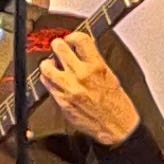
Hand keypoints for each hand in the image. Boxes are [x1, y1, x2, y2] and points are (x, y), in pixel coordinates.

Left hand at [41, 31, 138, 146]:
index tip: (70, 39)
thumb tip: (83, 53)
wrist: (116, 127)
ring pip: (46, 66)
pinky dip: (48, 80)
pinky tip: (53, 80)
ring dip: (48, 63)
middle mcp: (81, 75)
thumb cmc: (117, 105)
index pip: (80, 39)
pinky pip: (47, 85)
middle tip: (58, 48)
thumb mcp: (111, 76)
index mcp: (96, 66)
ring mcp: (69, 88)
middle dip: (58, 46)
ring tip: (52, 64)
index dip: (72, 36)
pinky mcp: (62, 101)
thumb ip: (94, 62)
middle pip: (59, 48)